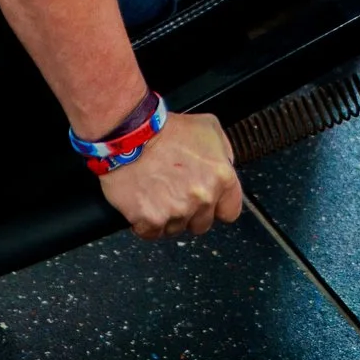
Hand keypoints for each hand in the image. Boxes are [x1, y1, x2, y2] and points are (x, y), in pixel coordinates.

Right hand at [98, 111, 243, 239]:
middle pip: (202, 223)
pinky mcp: (151, 220)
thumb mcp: (208, 127)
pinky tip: (143, 201)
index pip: (230, 211)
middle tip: (175, 191)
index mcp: (221, 177)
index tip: (207, 200)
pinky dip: (145, 222)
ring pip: (176, 229)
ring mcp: (177, 211)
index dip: (217, 206)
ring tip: (156, 192)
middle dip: (190, 212)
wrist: (129, 134)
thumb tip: (225, 165)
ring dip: (167, 216)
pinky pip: (151, 232)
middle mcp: (202, 197)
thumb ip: (223, 151)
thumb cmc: (164, 128)